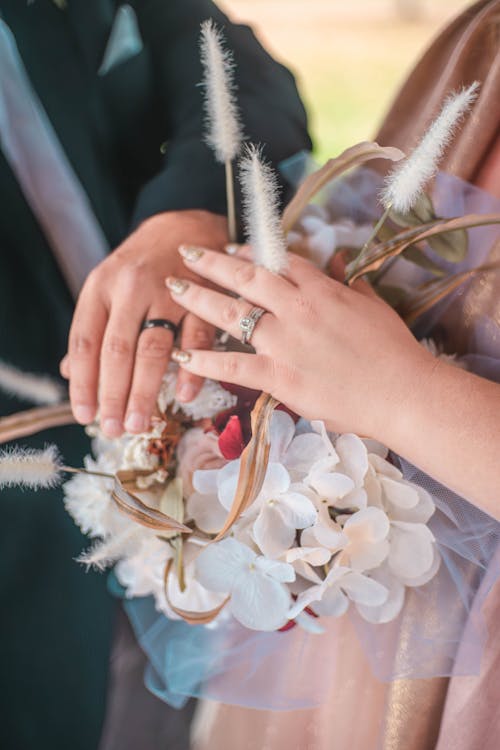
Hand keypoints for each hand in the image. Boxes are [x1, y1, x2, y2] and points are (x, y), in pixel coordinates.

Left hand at [61, 210, 227, 437]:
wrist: (185, 226)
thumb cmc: (142, 265)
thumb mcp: (108, 288)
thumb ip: (93, 329)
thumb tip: (71, 373)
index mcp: (101, 287)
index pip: (85, 341)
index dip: (83, 382)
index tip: (84, 415)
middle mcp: (130, 288)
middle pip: (117, 350)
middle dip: (114, 395)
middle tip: (114, 428)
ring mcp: (169, 291)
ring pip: (152, 348)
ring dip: (145, 390)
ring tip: (140, 423)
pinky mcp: (203, 295)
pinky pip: (197, 337)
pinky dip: (192, 368)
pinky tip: (184, 395)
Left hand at [166, 246, 435, 442]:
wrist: (401, 392)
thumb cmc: (394, 351)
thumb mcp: (375, 307)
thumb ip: (352, 285)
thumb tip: (340, 266)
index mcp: (322, 290)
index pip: (280, 262)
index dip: (250, 251)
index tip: (231, 247)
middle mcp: (297, 308)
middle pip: (246, 277)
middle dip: (212, 262)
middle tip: (186, 251)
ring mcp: (285, 342)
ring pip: (231, 313)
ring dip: (198, 298)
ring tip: (173, 287)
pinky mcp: (279, 376)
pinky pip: (233, 365)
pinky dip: (205, 360)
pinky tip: (182, 354)